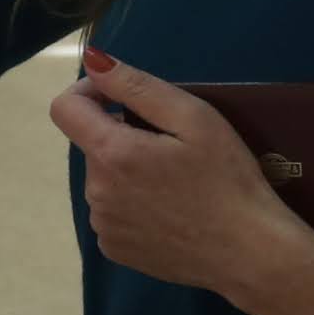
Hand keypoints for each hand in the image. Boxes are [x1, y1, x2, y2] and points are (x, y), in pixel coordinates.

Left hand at [51, 54, 313, 314]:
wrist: (249, 253)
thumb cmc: (228, 179)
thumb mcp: (193, 118)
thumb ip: (136, 86)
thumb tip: (93, 62)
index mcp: (111, 155)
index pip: (64, 109)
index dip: (89, 93)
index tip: (122, 97)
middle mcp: (95, 193)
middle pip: (93, 146)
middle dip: (124, 137)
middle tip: (174, 148)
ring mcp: (103, 226)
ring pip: (105, 180)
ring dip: (128, 172)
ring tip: (176, 182)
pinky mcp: (115, 250)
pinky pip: (113, 213)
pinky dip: (133, 204)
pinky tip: (171, 211)